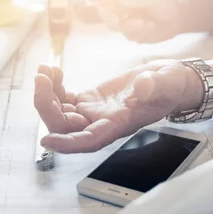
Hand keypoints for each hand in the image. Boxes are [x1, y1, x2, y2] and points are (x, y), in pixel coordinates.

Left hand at [33, 60, 201, 152]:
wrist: (168, 81)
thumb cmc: (171, 86)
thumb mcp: (167, 83)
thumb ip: (155, 86)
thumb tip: (141, 87)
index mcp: (118, 124)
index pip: (89, 141)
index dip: (67, 144)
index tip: (47, 140)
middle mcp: (101, 123)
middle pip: (65, 126)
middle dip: (46, 106)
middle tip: (41, 78)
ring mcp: (93, 112)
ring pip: (59, 112)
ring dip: (46, 93)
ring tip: (45, 70)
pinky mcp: (89, 100)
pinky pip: (63, 99)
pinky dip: (53, 86)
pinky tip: (53, 70)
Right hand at [98, 0, 186, 43]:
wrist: (179, 17)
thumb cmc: (168, 1)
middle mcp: (120, 2)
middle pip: (103, 8)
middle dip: (111, 16)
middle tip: (120, 19)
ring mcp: (124, 17)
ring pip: (114, 24)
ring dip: (129, 25)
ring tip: (148, 23)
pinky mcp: (129, 31)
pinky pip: (128, 34)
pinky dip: (139, 31)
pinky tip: (151, 26)